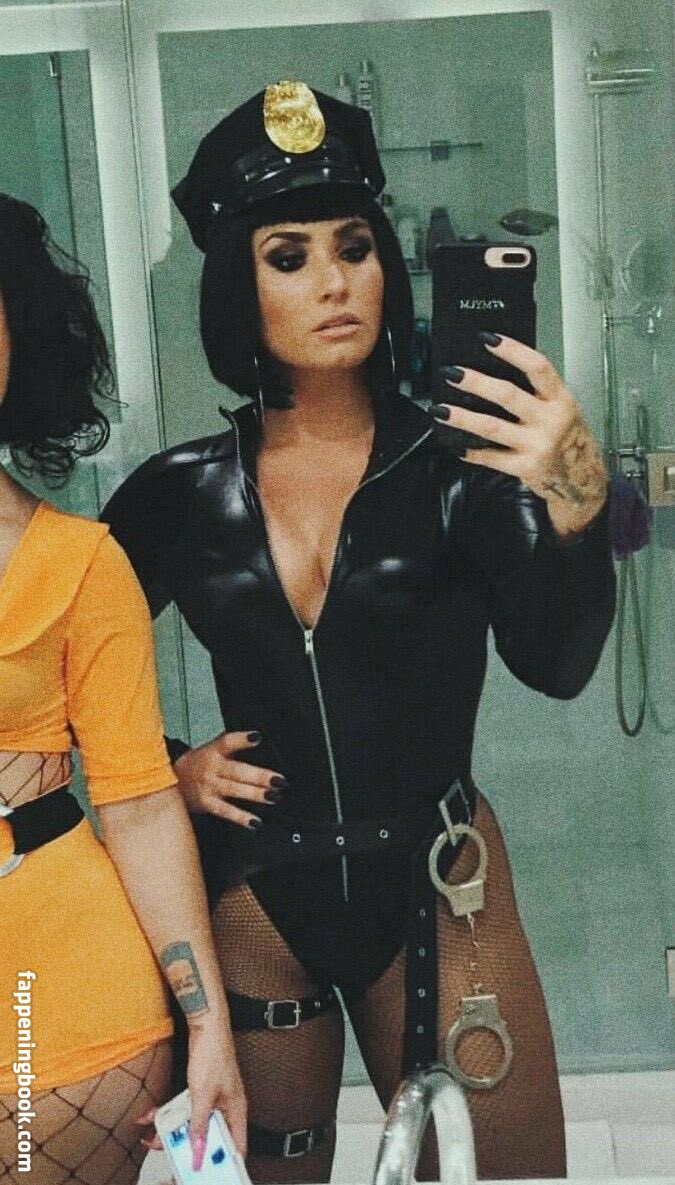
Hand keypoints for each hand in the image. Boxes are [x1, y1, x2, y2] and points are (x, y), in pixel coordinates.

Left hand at [134, 1024, 247, 1167]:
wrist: (206, 1025)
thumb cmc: (214, 1053)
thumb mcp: (202, 1095)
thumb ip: (199, 1125)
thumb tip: (198, 1150)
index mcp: (236, 1110)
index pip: (236, 1146)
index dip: (223, 1161)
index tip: (207, 1171)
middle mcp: (227, 1107)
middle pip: (210, 1136)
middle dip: (189, 1145)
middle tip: (171, 1152)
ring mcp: (214, 1098)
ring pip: (194, 1122)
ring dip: (173, 1127)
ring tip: (155, 1133)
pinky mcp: (202, 1089)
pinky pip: (186, 1108)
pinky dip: (170, 1112)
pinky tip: (154, 1114)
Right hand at [174, 731, 287, 826]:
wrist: (171, 780)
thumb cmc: (199, 764)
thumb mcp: (212, 749)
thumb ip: (234, 746)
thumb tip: (260, 742)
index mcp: (213, 751)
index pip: (227, 742)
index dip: (241, 738)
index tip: (257, 737)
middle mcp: (211, 768)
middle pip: (237, 770)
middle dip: (260, 775)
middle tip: (280, 780)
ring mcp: (209, 787)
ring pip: (234, 790)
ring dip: (256, 794)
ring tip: (274, 796)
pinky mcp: (207, 804)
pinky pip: (226, 812)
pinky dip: (241, 817)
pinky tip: (256, 821)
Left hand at [433, 334, 608, 539]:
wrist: (581, 477)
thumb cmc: (567, 438)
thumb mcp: (561, 408)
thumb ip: (536, 392)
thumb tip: (494, 370)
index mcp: (560, 399)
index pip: (537, 367)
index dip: (513, 351)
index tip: (487, 339)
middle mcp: (550, 420)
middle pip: (508, 395)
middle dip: (476, 382)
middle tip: (452, 373)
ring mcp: (537, 445)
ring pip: (492, 427)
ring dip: (462, 417)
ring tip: (441, 409)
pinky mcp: (525, 467)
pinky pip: (491, 458)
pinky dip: (472, 452)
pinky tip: (456, 445)